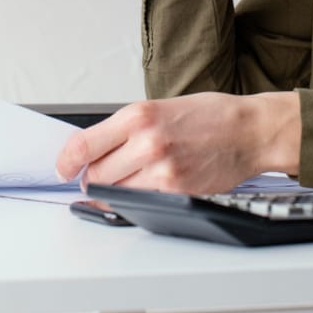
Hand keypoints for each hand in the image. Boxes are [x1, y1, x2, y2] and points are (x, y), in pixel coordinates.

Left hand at [54, 91, 302, 194]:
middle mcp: (147, 141)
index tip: (63, 167)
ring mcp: (161, 170)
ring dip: (114, 190)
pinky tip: (147, 188)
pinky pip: (140, 204)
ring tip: (130, 179)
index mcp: (139, 115)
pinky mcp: (176, 192)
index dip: (66, 161)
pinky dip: (136, 200)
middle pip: (95, 174)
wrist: (248, 131)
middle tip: (100, 174)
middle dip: (93, 177)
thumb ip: (124, 128)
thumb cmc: (208, 117)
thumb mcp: (160, 108)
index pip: (83, 144)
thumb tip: (91, 149)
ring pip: (114, 193)